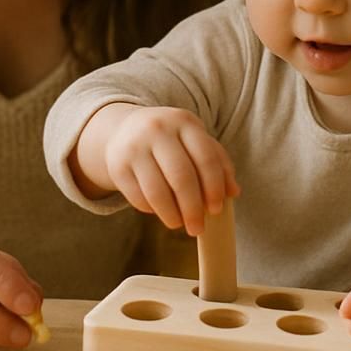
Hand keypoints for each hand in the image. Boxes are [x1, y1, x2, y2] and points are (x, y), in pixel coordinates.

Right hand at [81, 104, 240, 235]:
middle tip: (198, 228)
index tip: (216, 210)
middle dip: (193, 209)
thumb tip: (233, 192)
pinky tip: (160, 211)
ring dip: (171, 215)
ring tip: (179, 224)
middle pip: (181, 177)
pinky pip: (138, 197)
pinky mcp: (117, 166)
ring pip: (157, 191)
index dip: (214, 188)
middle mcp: (157, 130)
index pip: (206, 158)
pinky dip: (152, 210)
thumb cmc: (172, 140)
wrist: (126, 129)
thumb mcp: (196, 141)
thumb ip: (218, 163)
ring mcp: (134, 147)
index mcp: (184, 122)